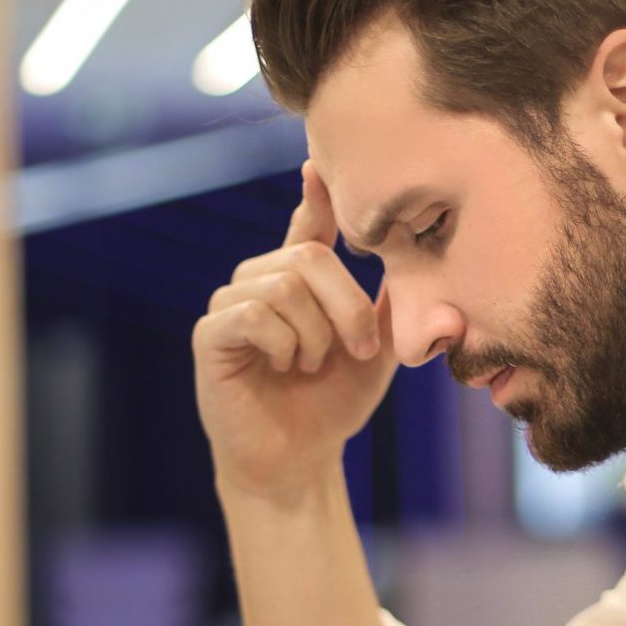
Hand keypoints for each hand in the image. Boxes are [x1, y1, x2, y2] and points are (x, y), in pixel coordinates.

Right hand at [192, 161, 397, 496]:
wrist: (299, 460)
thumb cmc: (334, 404)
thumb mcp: (376, 351)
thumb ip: (388, 305)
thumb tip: (415, 257)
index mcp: (299, 280)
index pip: (308, 225)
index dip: (316, 196)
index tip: (319, 165)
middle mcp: (261, 281)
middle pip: (307, 256)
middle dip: (347, 306)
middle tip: (359, 350)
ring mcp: (231, 305)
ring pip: (283, 284)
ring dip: (315, 334)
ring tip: (311, 366)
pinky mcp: (210, 334)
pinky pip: (253, 313)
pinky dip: (282, 342)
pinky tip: (284, 366)